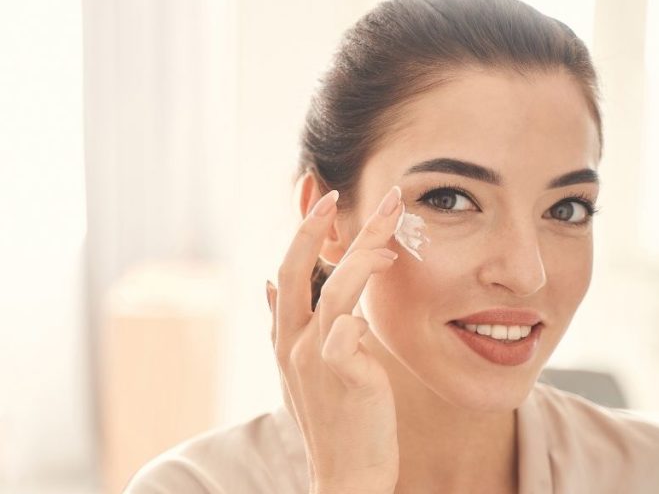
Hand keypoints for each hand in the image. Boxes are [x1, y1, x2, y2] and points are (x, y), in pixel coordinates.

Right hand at [266, 185, 404, 493]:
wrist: (346, 474)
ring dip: (363, 254)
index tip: (326, 202)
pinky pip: (348, 331)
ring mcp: (313, 359)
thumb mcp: (299, 369)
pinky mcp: (342, 375)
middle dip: (317, 227)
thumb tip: (268, 284)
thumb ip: (285, 325)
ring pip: (333, 290)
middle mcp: (292, 343)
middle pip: (296, 269)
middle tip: (341, 193)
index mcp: (284, 337)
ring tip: (390, 232)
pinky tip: (383, 294)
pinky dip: (363, 312)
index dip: (304, 233)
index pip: (287, 271)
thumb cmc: (332, 419)